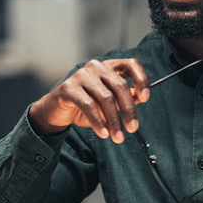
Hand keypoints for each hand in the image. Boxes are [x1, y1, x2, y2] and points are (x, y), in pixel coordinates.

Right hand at [27, 59, 149, 142]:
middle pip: (119, 85)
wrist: (57, 111)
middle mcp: (96, 67)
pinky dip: (98, 122)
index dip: (141, 79)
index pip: (130, 64)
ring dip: (114, 121)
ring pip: (105, 98)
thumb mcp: (109, 103)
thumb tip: (141, 97)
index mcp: (108, 67)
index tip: (145, 97)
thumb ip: (125, 99)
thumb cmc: (86, 106)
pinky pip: (88, 105)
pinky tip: (103, 133)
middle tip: (133, 128)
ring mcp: (81, 75)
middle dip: (129, 109)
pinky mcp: (69, 87)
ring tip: (118, 137)